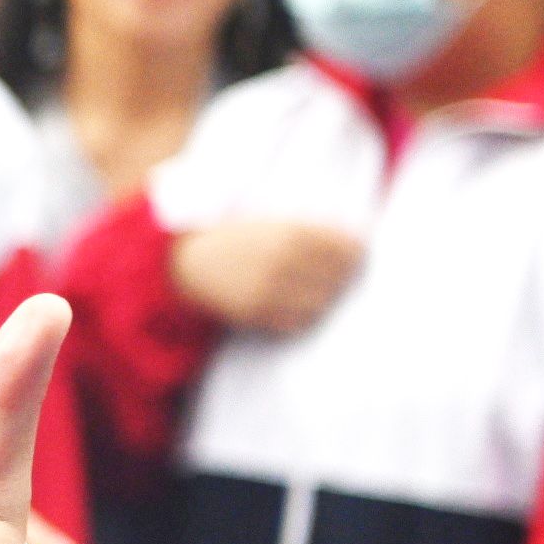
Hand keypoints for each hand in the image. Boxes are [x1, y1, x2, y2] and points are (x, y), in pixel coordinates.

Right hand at [170, 221, 361, 336]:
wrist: (187, 262)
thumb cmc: (235, 239)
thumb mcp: (271, 222)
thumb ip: (309, 231)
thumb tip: (356, 243)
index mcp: (289, 232)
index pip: (346, 247)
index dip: (357, 252)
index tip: (357, 254)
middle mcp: (283, 260)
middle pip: (338, 276)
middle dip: (342, 276)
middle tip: (340, 275)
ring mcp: (270, 288)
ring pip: (321, 301)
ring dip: (324, 297)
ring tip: (318, 291)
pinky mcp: (257, 312)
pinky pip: (298, 321)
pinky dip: (304, 315)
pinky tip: (297, 305)